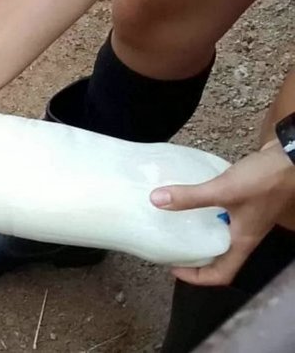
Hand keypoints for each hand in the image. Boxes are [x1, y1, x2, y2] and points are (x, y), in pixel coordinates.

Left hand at [150, 141, 294, 285]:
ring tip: (173, 221)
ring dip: (198, 232)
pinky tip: (190, 198)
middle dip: (194, 255)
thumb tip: (156, 200)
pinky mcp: (244, 201)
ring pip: (218, 234)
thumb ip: (191, 196)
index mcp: (242, 241)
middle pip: (218, 257)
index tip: (174, 267)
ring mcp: (246, 218)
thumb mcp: (223, 190)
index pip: (222, 274)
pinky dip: (205, 211)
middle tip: (169, 244)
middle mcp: (244, 234)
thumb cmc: (264, 181)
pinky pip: (220, 214)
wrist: (290, 160)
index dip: (197, 277)